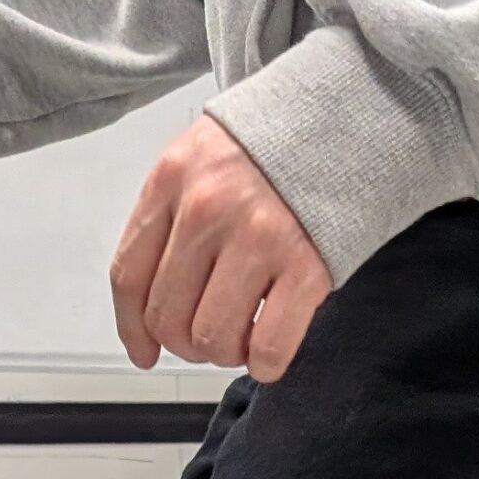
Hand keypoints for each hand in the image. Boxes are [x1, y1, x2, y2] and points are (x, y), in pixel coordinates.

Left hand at [111, 116, 331, 379]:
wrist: (350, 115)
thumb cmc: (275, 144)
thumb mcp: (203, 158)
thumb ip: (173, 218)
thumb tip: (151, 303)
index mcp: (172, 179)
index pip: (129, 276)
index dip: (132, 329)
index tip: (144, 351)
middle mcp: (207, 209)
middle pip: (168, 317)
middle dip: (185, 343)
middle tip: (208, 336)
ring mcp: (257, 238)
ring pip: (212, 338)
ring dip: (225, 353)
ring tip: (243, 335)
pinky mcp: (306, 265)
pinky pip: (268, 346)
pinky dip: (265, 363)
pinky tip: (269, 349)